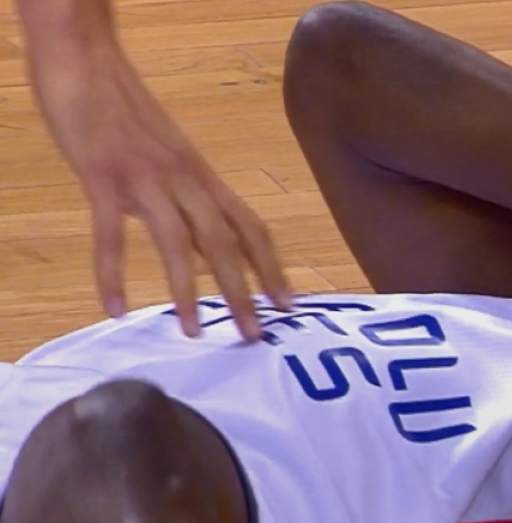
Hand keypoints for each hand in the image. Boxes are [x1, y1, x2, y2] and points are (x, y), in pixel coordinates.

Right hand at [32, 48, 289, 339]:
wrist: (86, 63)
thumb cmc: (128, 114)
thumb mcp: (172, 157)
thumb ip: (189, 197)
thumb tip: (207, 243)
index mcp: (203, 177)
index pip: (251, 226)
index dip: (272, 267)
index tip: (288, 305)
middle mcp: (185, 180)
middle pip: (226, 242)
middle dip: (244, 292)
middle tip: (256, 335)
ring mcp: (145, 179)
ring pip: (179, 243)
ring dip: (189, 292)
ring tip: (196, 333)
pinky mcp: (103, 178)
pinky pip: (110, 234)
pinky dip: (112, 274)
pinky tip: (114, 307)